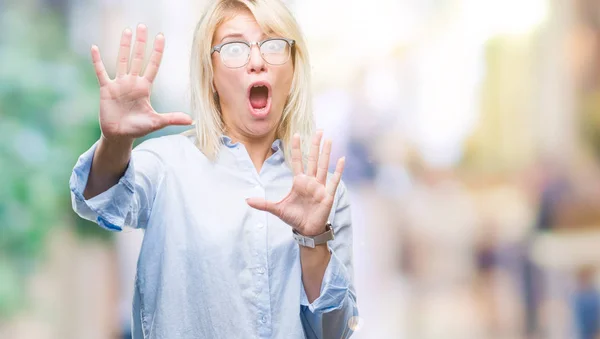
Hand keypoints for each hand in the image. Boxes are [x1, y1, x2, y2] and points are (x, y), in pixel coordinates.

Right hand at [92, 24, 191, 143]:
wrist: (120, 135)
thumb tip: (191, 121)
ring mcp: (119, 84)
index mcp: (145, 88)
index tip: (161, 36)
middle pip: (138, 58)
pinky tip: (94, 48)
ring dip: (124, 46)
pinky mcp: (106, 89)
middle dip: (141, 43)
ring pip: (122, 60)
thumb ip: (172, 118)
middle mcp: (132, 82)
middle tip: (143, 26)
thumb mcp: (156, 122)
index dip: (157, 52)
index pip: (153, 65)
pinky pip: (101, 72)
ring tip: (127, 30)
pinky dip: (97, 61)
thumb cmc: (138, 128)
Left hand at [246, 131, 344, 235]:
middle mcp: (310, 181)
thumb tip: (246, 200)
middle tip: (318, 130)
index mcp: (299, 182)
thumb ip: (263, 204)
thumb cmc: (293, 218)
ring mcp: (320, 187)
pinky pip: (334, 181)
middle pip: (312, 159)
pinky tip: (342, 159)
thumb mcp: (277, 209)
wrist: (306, 230)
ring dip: (326, 153)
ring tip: (329, 139)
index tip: (296, 134)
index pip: (297, 161)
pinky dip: (338, 170)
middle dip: (314, 145)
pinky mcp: (328, 195)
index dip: (297, 148)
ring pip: (323, 166)